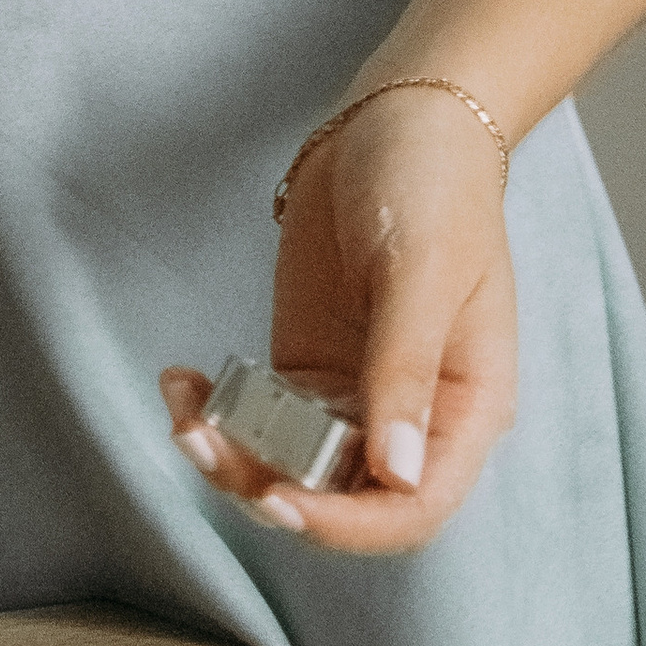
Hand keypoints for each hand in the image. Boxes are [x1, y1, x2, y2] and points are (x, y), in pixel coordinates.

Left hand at [158, 83, 518, 550]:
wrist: (399, 120)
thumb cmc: (435, 187)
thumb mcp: (422, 270)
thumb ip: (404, 370)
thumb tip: (398, 475)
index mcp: (463, 411)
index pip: (412, 508)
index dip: (348, 525)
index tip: (280, 502)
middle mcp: (409, 420)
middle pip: (342, 499)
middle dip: (269, 488)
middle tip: (202, 444)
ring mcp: (352, 395)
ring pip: (293, 465)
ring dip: (233, 456)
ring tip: (183, 410)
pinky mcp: (307, 366)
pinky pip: (263, 417)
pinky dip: (220, 413)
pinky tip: (184, 382)